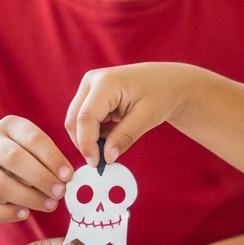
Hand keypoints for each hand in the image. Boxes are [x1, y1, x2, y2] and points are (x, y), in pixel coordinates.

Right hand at [0, 115, 72, 222]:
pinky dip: (5, 213)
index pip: (33, 138)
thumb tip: (69, 179)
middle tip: (61, 193)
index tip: (69, 175)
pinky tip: (24, 215)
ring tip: (50, 205)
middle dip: (41, 177)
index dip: (53, 158)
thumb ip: (48, 160)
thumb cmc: (18, 161)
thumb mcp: (31, 151)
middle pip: (14, 159)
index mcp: (9, 126)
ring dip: (28, 197)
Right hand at [65, 62, 199, 166]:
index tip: (96, 164)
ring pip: (76, 120)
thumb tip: (106, 158)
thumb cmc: (162, 94)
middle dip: (84, 143)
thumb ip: (125, 137)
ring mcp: (90, 86)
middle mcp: (92, 81)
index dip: (86, 144)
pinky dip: (94, 132)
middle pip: (74, 119)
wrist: (169, 81)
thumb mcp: (147, 117)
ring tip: (112, 145)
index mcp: (106, 82)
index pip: (85, 118)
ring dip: (89, 138)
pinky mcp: (91, 94)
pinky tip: (111, 136)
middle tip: (102, 161)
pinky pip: (84, 118)